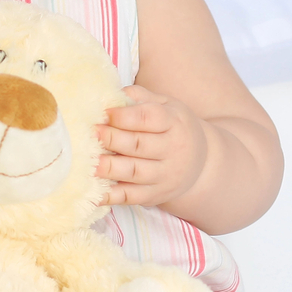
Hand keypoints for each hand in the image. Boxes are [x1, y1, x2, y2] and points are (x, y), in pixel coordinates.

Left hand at [92, 85, 210, 206]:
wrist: (201, 162)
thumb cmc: (174, 127)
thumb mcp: (166, 105)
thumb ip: (140, 97)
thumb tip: (111, 94)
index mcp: (174, 122)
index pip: (150, 118)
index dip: (125, 116)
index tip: (104, 113)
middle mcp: (173, 149)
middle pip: (139, 145)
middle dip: (112, 139)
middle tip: (90, 134)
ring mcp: (165, 175)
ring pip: (134, 172)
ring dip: (109, 167)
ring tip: (89, 161)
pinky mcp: (155, 195)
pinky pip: (131, 197)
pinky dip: (111, 196)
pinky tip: (93, 192)